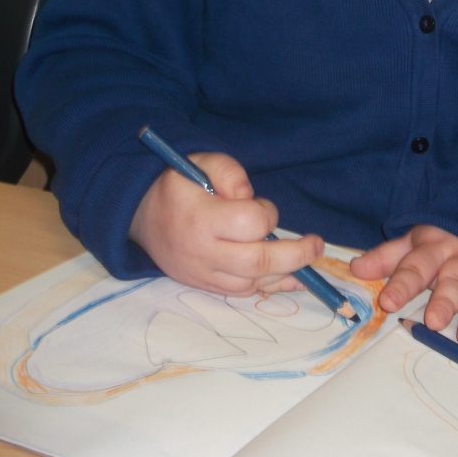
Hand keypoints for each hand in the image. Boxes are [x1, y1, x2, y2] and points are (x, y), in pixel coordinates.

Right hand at [129, 152, 322, 295]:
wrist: (140, 215)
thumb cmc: (178, 185)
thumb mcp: (201, 162)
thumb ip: (230, 173)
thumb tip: (250, 198)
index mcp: (202, 219)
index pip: (250, 224)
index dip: (267, 214)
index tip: (264, 207)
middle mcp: (203, 252)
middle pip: (257, 262)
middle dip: (295, 255)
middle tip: (317, 245)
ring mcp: (202, 273)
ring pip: (251, 283)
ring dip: (284, 274)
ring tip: (308, 263)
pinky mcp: (203, 285)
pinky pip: (240, 293)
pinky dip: (267, 287)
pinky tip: (290, 279)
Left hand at [350, 225, 457, 345]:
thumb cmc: (444, 241)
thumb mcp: (415, 242)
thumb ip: (388, 257)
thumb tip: (356, 268)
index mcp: (435, 247)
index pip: (416, 264)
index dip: (403, 282)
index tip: (388, 301)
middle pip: (455, 278)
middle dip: (445, 300)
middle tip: (434, 322)